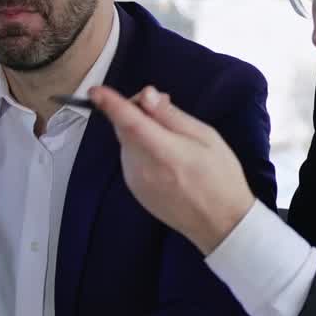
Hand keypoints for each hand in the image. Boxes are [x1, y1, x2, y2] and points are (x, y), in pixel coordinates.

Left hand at [90, 85, 255, 253]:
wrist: (219, 223)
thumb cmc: (220, 176)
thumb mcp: (206, 137)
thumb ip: (172, 116)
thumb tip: (147, 95)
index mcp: (165, 152)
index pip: (129, 122)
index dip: (111, 104)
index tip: (95, 91)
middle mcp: (143, 168)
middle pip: (124, 129)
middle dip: (136, 110)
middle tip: (164, 105)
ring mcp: (135, 182)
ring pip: (126, 142)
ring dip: (138, 130)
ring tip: (170, 135)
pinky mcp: (134, 190)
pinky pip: (130, 158)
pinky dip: (140, 147)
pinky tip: (164, 155)